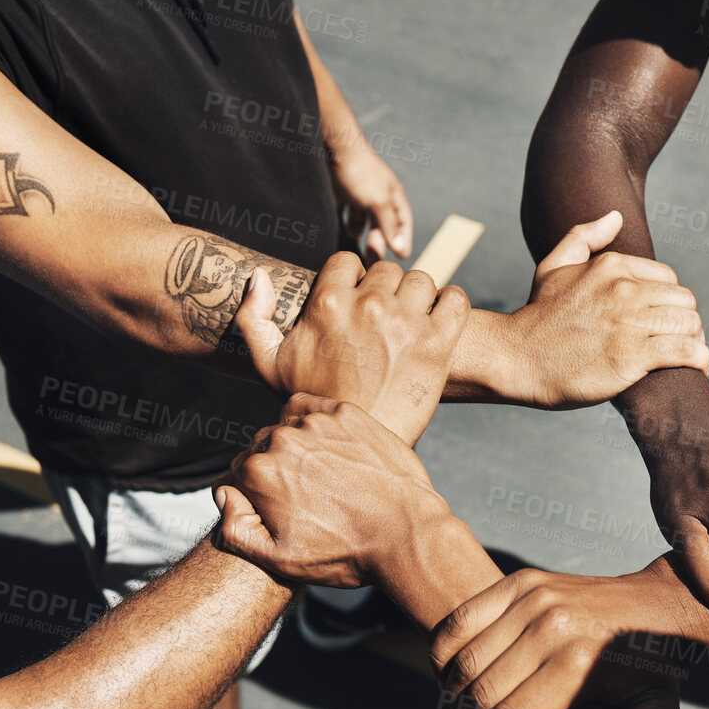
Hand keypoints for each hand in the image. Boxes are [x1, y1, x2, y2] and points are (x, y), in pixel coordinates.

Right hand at [213, 393, 452, 587]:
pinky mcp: (346, 412)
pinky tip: (329, 449)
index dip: (253, 498)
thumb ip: (235, 530)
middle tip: (306, 500)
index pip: (235, 476)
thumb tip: (223, 494)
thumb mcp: (280, 561)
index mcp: (258, 474)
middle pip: (259, 451)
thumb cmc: (346, 553)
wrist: (407, 534)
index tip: (278, 513)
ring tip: (323, 479)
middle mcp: (281, 440)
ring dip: (295, 448)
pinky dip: (312, 422)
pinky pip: (311, 407)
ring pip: (285, 428)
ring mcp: (315, 422)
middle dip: (273, 473)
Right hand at [238, 254, 469, 442]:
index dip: (354, 279)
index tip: (358, 301)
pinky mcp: (437, 341)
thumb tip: (259, 276)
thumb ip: (254, 318)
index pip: (348, 262)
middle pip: (387, 271)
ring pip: (422, 281)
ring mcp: (405, 322)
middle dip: (387, 290)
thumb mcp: (270, 364)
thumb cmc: (316, 405)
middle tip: (387, 320)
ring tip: (412, 324)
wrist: (360, 447)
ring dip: (419, 298)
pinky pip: (455, 299)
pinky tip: (441, 323)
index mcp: (327, 303)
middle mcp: (368, 306)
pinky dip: (451, 305)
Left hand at [331, 141, 412, 259]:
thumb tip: (401, 248)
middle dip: (381, 242)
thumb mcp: (378, 202)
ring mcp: (363, 193)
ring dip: (366, 236)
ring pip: (368, 220)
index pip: (403, 222)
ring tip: (361, 252)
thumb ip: (389, 225)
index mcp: (393, 196)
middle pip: (384, 224)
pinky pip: (351, 213)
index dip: (403, 239)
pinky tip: (349, 233)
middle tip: (375, 261)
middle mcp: (381, 195)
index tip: (401, 257)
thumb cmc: (360, 172)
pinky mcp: (346, 192)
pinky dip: (351, 224)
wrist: (334, 147)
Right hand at [431, 566, 693, 708]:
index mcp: (579, 662)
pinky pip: (457, 624)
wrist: (653, 607)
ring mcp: (531, 598)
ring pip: (462, 662)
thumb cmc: (651, 672)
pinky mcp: (518, 582)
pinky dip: (443, 658)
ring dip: (453, 701)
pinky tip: (457, 685)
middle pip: (480, 694)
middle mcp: (551, 626)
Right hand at [495, 211, 708, 407]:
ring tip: (688, 357)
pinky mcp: (632, 357)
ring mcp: (628, 323)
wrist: (518, 359)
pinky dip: (699, 360)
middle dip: (686, 322)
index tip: (662, 321)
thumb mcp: (553, 267)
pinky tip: (697, 367)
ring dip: (695, 342)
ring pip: (689, 324)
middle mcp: (623, 290)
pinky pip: (685, 352)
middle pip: (684, 301)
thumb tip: (615, 216)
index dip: (669, 301)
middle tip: (678, 341)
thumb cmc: (537, 318)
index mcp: (612, 266)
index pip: (668, 278)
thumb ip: (584, 237)